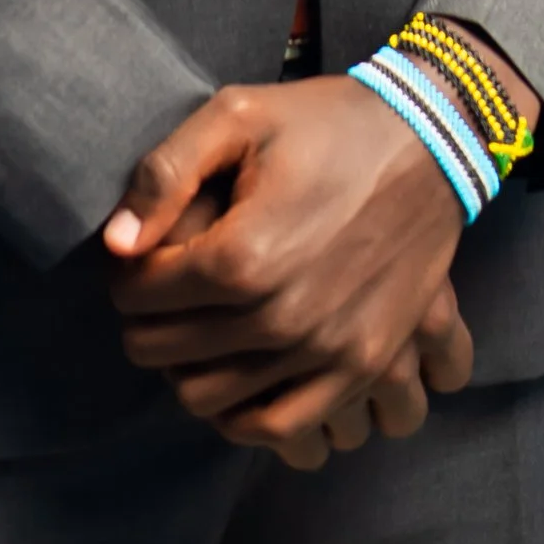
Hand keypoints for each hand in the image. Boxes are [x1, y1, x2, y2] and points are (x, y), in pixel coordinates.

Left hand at [102, 78, 474, 460]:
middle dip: (147, 322)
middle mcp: (281, 316)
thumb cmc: (325, 123)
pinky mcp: (361, 367)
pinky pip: (281, 428)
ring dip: (186, 369)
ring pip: (212, 400)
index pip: (141, 295)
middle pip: (168, 351)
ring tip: (194, 331)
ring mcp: (325, 352)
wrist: (428, 141)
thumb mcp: (237, 115)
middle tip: (160, 293)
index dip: (127, 276)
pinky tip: (234, 380)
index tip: (139, 259)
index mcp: (243, 254)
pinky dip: (244, 417)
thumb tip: (116, 244)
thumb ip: (166, 174)